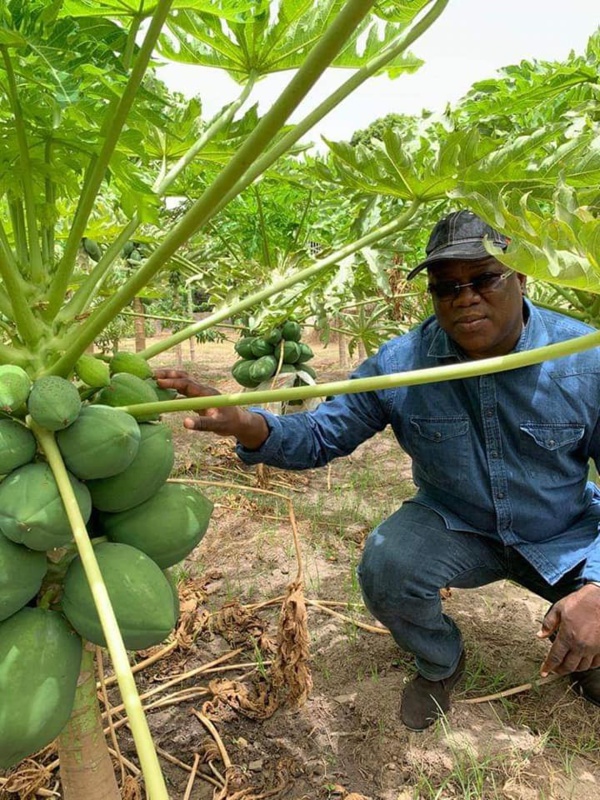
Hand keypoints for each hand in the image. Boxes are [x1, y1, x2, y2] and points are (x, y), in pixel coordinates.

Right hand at [154, 369, 268, 448]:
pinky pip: (183, 389)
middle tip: (151, 374)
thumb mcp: (217, 425)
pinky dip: (173, 387)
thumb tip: (185, 423)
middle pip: (184, 378)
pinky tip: (163, 389)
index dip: (173, 382)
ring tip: (154, 378)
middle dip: (168, 375)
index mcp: (206, 393)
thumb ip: (202, 424)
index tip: (158, 382)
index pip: (187, 384)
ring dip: (170, 378)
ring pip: (183, 381)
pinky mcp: (198, 398)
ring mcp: (200, 393)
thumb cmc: (229, 423)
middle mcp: (202, 390)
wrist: (238, 421)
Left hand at [537, 584, 599, 675]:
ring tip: (567, 665)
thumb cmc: (581, 602)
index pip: (555, 657)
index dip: (548, 667)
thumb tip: (540, 635)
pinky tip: (583, 661)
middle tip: (554, 670)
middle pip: (568, 666)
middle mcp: (580, 646)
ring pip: (582, 667)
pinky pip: (595, 663)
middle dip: (559, 670)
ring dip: (573, 668)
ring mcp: (594, 649)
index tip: (544, 672)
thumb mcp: (559, 608)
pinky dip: (588, 665)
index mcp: (567, 636)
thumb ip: (548, 623)